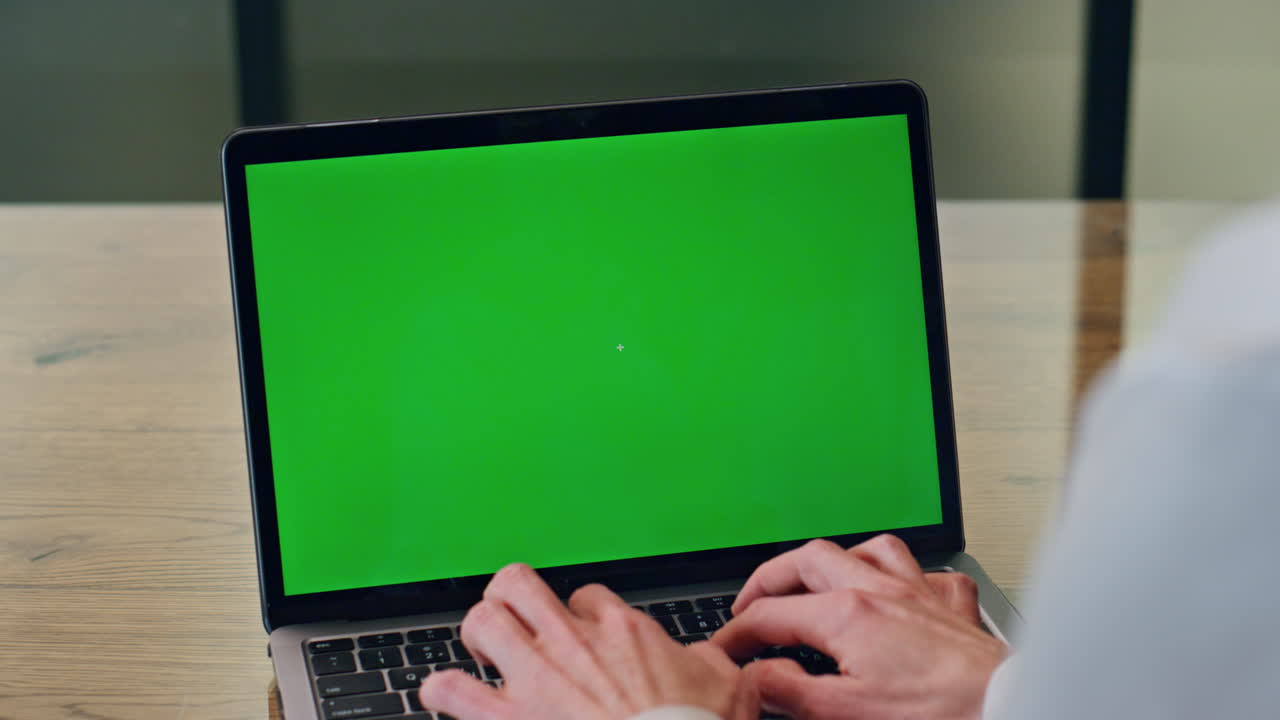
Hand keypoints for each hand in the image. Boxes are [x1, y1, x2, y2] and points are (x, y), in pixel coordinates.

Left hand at [420, 563, 757, 719]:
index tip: (583, 639)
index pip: (586, 596)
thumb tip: (718, 661)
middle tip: (514, 626)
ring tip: (482, 655)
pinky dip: (441, 692)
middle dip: (508, 601)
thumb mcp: (728, 686)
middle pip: (518, 584)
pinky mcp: (502, 715)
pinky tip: (446, 698)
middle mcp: (570, 642)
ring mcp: (533, 676)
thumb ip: (711, 663)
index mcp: (621, 629)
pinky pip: (447, 689)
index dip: (580, 616)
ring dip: (476, 637)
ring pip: (480, 621)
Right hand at [712, 535, 1005, 719]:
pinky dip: (905, 574)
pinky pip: (926, 571)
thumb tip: (756, 677)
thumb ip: (792, 691)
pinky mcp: (951, 606)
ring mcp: (918, 592)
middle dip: (770, 579)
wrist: (1007, 706)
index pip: (771, 615)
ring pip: (868, 549)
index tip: (725, 650)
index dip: (738, 633)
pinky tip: (900, 588)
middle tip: (751, 605)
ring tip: (817, 580)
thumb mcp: (848, 713)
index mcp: (847, 615)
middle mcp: (880, 590)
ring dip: (835, 561)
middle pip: (808, 560)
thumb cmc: (940, 712)